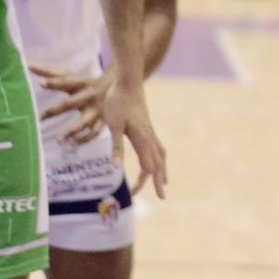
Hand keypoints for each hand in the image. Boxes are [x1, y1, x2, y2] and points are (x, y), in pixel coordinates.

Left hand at [29, 62, 115, 144]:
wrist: (119, 85)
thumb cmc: (84, 83)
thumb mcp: (70, 76)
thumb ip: (48, 72)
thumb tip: (28, 65)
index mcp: (79, 83)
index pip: (65, 81)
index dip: (54, 82)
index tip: (40, 83)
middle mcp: (88, 96)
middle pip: (71, 103)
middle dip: (56, 110)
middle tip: (40, 118)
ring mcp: (96, 110)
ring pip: (84, 122)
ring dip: (72, 131)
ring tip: (58, 139)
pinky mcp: (102, 120)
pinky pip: (94, 132)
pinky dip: (84, 139)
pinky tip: (72, 144)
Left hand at [105, 81, 166, 199]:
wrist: (128, 81)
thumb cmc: (118, 102)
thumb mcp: (113, 125)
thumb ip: (116, 147)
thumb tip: (115, 169)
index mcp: (142, 139)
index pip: (147, 167)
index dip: (141, 182)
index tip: (133, 193)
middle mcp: (150, 137)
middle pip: (157, 164)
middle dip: (158, 181)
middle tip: (161, 197)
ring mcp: (150, 130)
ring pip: (160, 155)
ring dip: (162, 169)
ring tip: (164, 181)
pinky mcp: (147, 125)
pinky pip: (158, 146)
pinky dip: (159, 157)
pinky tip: (155, 158)